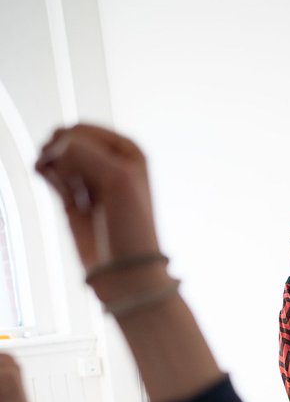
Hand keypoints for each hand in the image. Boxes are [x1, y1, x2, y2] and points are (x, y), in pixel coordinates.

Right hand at [36, 125, 161, 277]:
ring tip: (65, 189)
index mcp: (127, 150)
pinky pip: (51, 173)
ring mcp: (90, 179)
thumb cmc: (130, 227)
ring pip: (57, 157)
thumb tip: (51, 150)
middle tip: (68, 181)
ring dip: (53, 167)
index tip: (73, 170)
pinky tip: (55, 187)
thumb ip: (82, 152)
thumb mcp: (116, 177)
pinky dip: (47, 175)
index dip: (71, 147)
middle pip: (67, 142)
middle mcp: (110, 161)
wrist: (125, 270)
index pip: (82, 131)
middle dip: (59, 157)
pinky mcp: (73, 197)